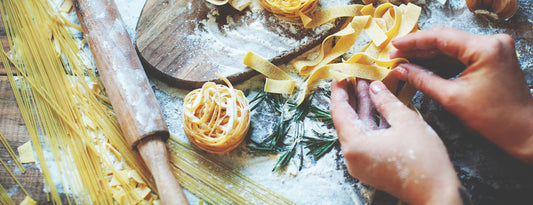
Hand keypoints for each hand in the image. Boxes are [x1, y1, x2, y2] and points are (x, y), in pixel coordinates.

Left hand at [330, 78, 461, 204]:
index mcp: (355, 144)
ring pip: (356, 128)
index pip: (339, 111)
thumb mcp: (406, 121)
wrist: (436, 193)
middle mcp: (352, 155)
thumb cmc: (424, 159)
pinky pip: (365, 138)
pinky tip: (377, 105)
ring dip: (362, 107)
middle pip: (346, 119)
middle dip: (352, 96)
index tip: (340, 73)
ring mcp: (360, 162)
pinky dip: (370, 121)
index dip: (339, 90)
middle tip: (354, 74)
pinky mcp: (370, 165)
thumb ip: (386, 101)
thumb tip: (373, 86)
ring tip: (366, 84)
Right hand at [390, 26, 532, 164]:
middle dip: (418, 47)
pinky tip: (423, 65)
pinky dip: (442, 60)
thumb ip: (423, 80)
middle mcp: (492, 41)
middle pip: (446, 38)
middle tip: (395, 55)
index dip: (413, 41)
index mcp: (484, 48)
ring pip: (452, 46)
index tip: (393, 46)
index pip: (440, 37)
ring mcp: (494, 48)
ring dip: (428, 54)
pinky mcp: (492, 56)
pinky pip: (461, 54)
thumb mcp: (451, 98)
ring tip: (404, 60)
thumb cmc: (493, 118)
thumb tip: (400, 69)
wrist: (522, 131)